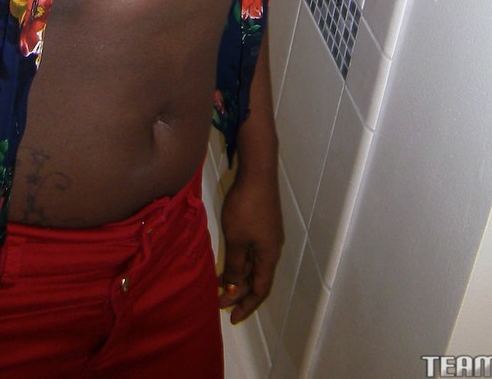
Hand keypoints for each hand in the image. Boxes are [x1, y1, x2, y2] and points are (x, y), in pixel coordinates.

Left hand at [218, 170, 283, 323]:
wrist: (257, 173)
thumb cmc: (246, 207)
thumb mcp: (236, 240)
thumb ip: (234, 266)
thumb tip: (233, 289)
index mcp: (269, 256)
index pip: (260, 289)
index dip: (247, 305)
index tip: (231, 317)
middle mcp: (272, 248)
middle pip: (258, 278)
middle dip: (240, 293)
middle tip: (220, 303)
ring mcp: (268, 235)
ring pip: (254, 264)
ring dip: (238, 276)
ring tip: (219, 285)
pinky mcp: (262, 223)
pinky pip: (252, 251)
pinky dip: (240, 261)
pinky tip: (228, 259)